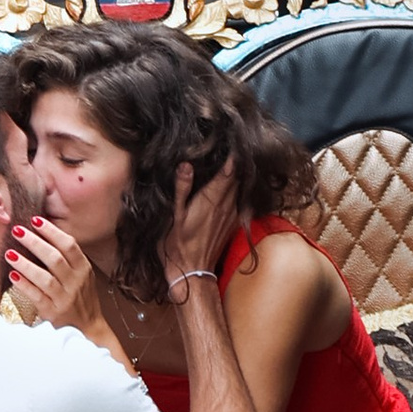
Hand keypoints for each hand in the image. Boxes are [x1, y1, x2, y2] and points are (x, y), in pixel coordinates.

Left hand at [6, 213, 94, 325]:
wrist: (88, 328)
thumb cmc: (80, 297)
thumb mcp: (81, 275)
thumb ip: (68, 258)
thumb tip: (45, 233)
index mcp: (83, 268)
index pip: (69, 245)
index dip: (52, 231)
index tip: (35, 220)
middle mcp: (75, 282)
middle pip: (55, 258)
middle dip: (35, 242)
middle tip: (17, 230)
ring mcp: (64, 298)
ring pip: (45, 278)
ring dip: (26, 264)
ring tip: (9, 253)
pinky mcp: (53, 312)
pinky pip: (37, 297)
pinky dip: (25, 285)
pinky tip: (13, 276)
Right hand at [163, 152, 237, 296]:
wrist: (192, 273)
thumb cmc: (177, 245)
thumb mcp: (173, 216)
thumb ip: (181, 189)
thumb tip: (186, 165)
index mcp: (211, 199)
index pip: (229, 170)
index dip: (232, 153)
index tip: (230, 139)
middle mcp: (226, 205)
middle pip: (236, 176)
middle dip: (234, 160)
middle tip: (230, 144)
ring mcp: (232, 214)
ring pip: (239, 187)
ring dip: (236, 174)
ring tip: (231, 159)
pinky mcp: (232, 223)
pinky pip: (238, 200)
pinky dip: (235, 189)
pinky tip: (229, 185)